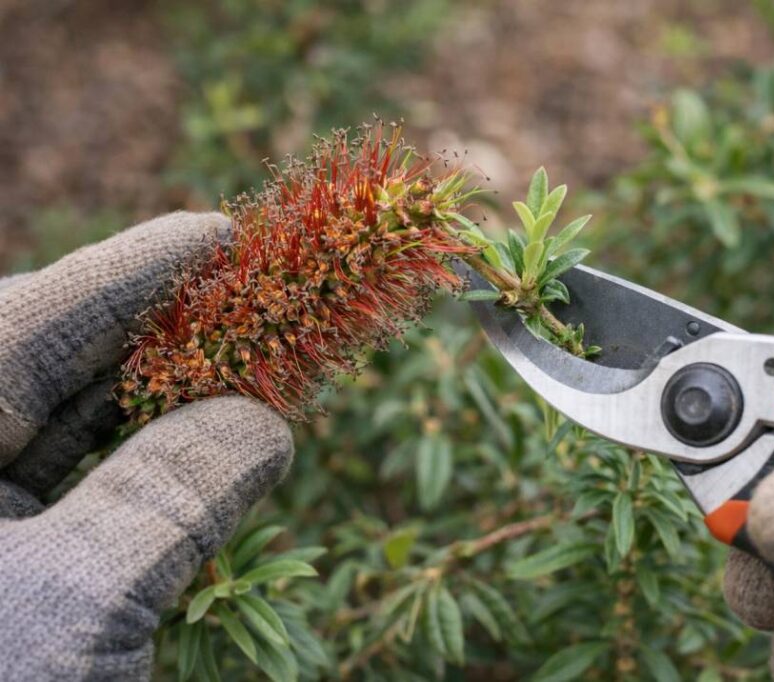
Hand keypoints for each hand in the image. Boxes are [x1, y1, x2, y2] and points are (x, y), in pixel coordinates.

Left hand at [0, 213, 292, 678]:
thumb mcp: (72, 607)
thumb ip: (171, 496)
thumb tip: (264, 422)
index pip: (31, 320)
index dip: (136, 269)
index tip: (222, 234)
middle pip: (51, 365)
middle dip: (161, 333)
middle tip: (251, 302)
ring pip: (70, 431)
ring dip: (165, 401)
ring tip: (247, 367)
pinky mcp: (2, 573)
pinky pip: (80, 494)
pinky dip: (148, 470)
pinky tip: (207, 446)